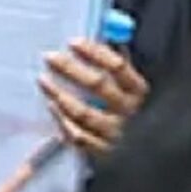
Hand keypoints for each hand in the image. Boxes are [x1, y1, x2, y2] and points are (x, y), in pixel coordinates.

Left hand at [41, 38, 148, 156]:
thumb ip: (117, 65)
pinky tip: (53, 108)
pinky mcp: (104, 154)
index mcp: (140, 92)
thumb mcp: (132, 88)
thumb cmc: (135, 114)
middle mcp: (130, 112)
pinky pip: (79, 137)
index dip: (95, 52)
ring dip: (60, 94)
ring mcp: (117, 134)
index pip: (118, 66)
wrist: (146, 156)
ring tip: (44, 81)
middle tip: (50, 57)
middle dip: (71, 68)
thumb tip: (102, 35)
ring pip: (84, 112)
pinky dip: (63, 122)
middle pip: (99, 85)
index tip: (73, 42)